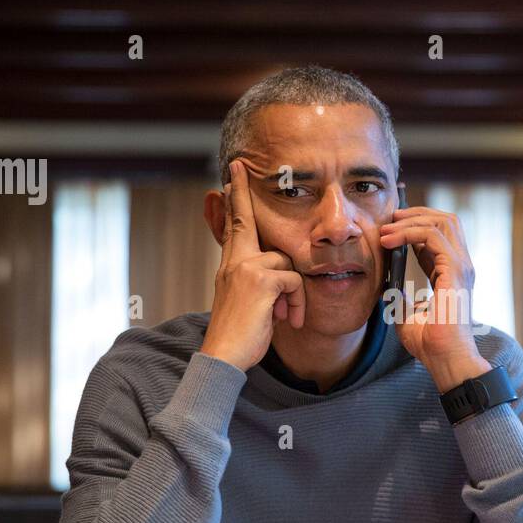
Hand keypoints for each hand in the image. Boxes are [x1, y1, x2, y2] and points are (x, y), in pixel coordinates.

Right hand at [199, 160, 305, 370]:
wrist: (224, 356)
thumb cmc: (242, 334)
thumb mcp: (250, 302)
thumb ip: (263, 282)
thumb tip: (283, 273)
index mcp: (230, 265)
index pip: (233, 226)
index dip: (234, 200)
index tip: (233, 174)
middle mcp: (234, 262)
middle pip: (245, 220)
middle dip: (241, 193)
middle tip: (237, 166)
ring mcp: (246, 268)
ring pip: (287, 262)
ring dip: (294, 293)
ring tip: (285, 316)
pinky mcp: (261, 280)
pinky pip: (294, 279)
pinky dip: (297, 302)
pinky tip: (289, 320)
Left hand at [379, 206, 490, 390]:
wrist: (444, 358)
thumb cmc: (429, 343)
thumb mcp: (406, 313)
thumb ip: (399, 295)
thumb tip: (385, 284)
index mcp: (452, 273)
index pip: (440, 235)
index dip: (415, 224)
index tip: (389, 227)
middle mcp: (461, 265)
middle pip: (447, 220)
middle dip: (417, 213)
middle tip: (390, 218)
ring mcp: (462, 266)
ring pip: (443, 221)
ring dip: (411, 220)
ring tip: (386, 229)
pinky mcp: (455, 270)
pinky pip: (433, 236)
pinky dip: (409, 232)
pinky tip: (390, 241)